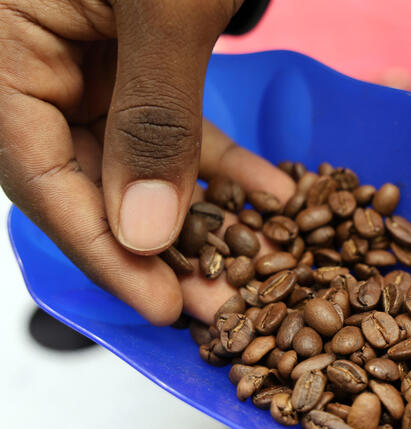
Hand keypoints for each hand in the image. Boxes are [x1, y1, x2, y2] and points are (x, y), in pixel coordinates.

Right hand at [0, 1, 293, 324]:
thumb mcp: (164, 12)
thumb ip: (152, 118)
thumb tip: (144, 233)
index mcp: (7, 49)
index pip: (39, 178)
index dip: (103, 253)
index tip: (160, 306)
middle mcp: (40, 65)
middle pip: (92, 182)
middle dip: (166, 248)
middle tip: (223, 303)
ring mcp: (90, 64)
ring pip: (141, 164)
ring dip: (204, 213)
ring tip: (259, 263)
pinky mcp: (138, 60)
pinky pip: (176, 125)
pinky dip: (223, 160)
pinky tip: (272, 193)